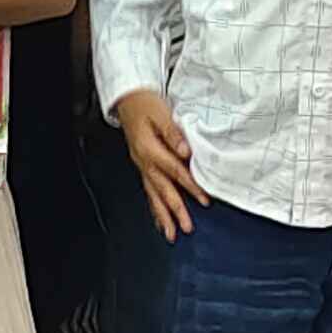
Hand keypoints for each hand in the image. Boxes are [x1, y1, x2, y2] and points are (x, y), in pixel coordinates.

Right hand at [116, 90, 205, 239]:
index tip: (203, 199)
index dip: (190, 186)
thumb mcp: (161, 113)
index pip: (174, 171)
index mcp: (149, 148)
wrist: (128, 99)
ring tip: (171, 233)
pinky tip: (160, 218)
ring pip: (153, 194)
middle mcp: (144, 161)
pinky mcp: (143, 165)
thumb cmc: (145, 104)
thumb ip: (173, 133)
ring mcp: (142, 165)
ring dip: (162, 215)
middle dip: (174, 210)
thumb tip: (186, 151)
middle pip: (162, 189)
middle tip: (185, 228)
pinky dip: (154, 206)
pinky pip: (148, 190)